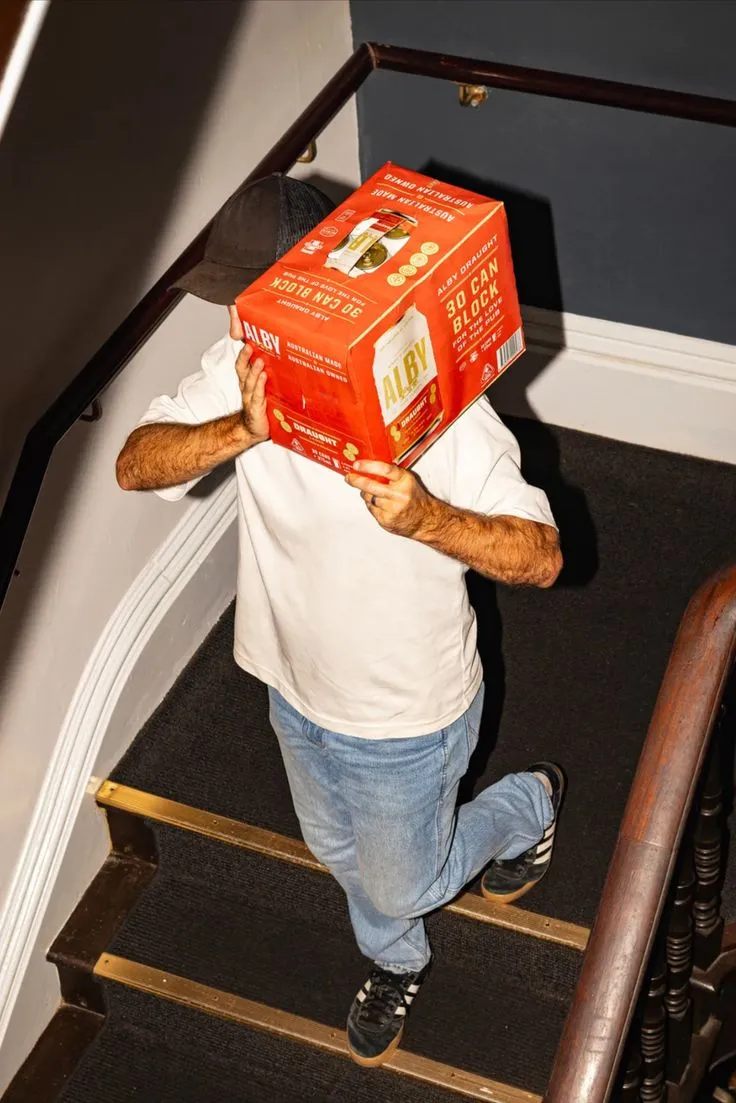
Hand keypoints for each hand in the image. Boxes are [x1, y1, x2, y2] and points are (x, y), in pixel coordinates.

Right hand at [229, 306, 268, 444]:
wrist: (253, 428)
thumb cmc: (261, 405)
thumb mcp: (265, 386)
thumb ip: (269, 371)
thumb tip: (283, 354)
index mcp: (248, 379)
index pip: (242, 361)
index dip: (243, 348)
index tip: (243, 334)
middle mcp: (247, 386)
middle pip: (242, 368)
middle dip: (244, 356)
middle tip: (249, 344)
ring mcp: (251, 397)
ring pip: (250, 381)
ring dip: (254, 370)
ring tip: (260, 359)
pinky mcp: (256, 408)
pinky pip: (257, 395)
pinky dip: (260, 386)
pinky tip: (264, 377)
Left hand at [345, 460, 438, 537]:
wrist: (425, 520)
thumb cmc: (414, 498)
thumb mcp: (407, 481)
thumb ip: (391, 475)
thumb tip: (368, 467)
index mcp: (405, 481)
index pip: (385, 470)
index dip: (368, 466)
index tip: (357, 465)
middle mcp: (399, 495)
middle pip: (371, 486)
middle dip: (357, 481)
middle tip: (349, 478)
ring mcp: (392, 509)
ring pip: (369, 498)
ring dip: (366, 495)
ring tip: (372, 493)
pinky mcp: (387, 520)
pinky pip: (371, 509)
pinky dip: (372, 506)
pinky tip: (380, 505)